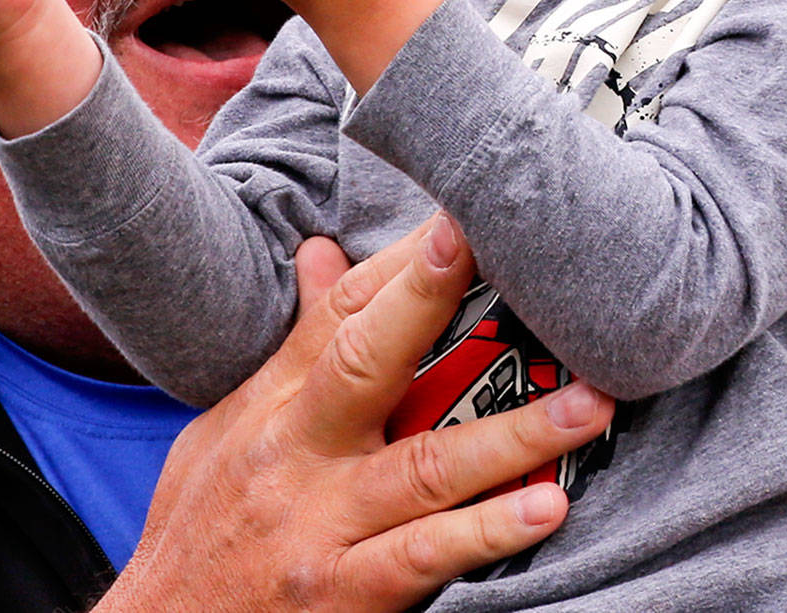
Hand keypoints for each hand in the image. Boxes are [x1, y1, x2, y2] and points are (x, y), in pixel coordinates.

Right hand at [103, 218, 614, 611]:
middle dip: (433, 298)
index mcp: (271, 406)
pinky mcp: (342, 593)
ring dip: (514, 433)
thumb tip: (323, 253)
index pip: (341, 313)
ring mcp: (321, 523)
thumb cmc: (199, 530)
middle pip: (369, 358)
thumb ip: (289, 349)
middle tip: (506, 249)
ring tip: (586, 403)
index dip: (404, 260)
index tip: (460, 212)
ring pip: (425, 464)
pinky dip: (487, 531)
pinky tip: (544, 507)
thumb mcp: (227, 428)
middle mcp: (296, 453)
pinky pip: (425, 555)